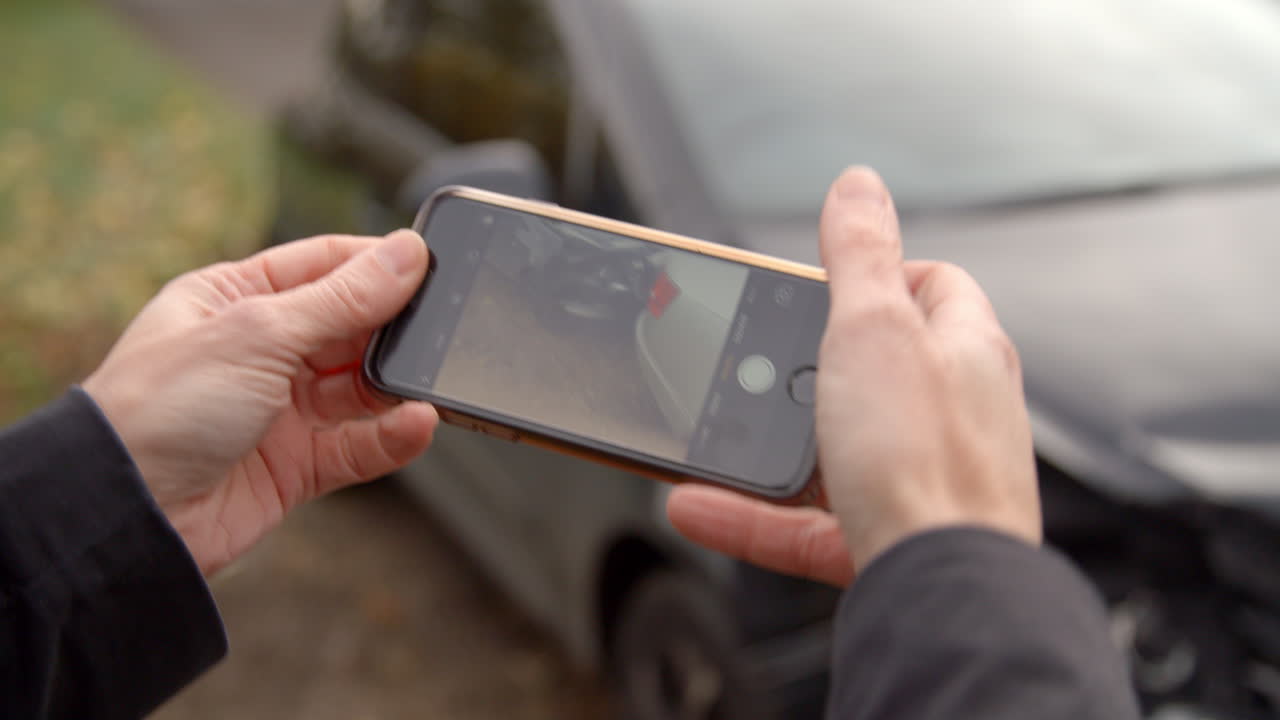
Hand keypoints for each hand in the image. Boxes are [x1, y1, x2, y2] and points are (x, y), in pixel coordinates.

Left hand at [83, 231, 437, 574]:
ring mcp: (278, 410)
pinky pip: (359, 445)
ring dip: (395, 384)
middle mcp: (259, 351)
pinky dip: (391, 436)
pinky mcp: (296, 466)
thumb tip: (407, 254)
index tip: (432, 265)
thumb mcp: (258, 333)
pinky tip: (416, 423)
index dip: (377, 264)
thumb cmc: (160, 409)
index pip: (322, 265)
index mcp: (235, 299)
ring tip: (430, 380)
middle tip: (443, 327)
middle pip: (349, 326)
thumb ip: (342, 299)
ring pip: (360, 387)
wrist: (127, 516)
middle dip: (393, 328)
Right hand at [667, 167, 1038, 584]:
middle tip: (752, 360)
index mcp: (964, 351)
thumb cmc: (926, 459)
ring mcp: (923, 479)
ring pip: (831, 449)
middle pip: (874, 367)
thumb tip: (858, 183)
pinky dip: (751, 512)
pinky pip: (806, 520)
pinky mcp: (884, 537)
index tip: (821, 284)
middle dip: (804, 365)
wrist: (941, 586)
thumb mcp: (873, 329)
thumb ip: (859, 253)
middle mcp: (954, 413)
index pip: (933, 287)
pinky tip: (698, 505)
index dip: (879, 275)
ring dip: (763, 443)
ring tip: (711, 431)